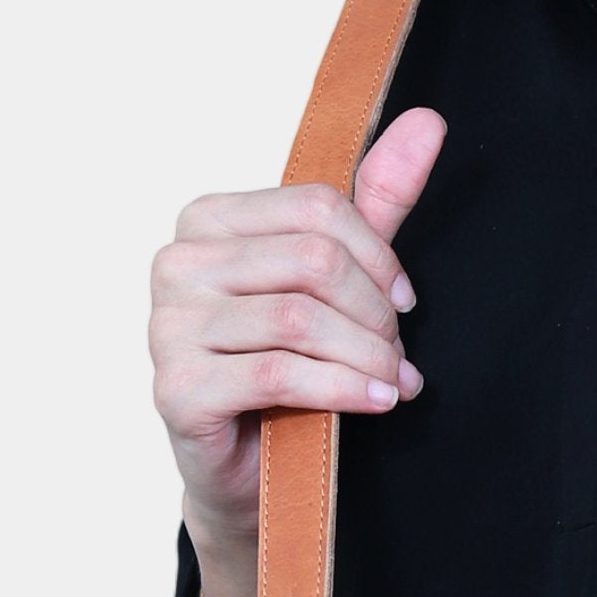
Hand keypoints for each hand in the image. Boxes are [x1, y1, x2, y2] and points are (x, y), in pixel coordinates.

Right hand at [148, 105, 446, 596]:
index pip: (316, 207)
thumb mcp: (338, 282)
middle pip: (312, 260)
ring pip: (300, 318)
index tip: (404, 303)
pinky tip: (376, 404)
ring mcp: (166, 326)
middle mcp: (176, 263)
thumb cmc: (290, 375)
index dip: (378, 256)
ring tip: (394, 385)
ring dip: (368, 357)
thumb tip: (430, 120)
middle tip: (398, 356)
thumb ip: (377, 203)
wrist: (253, 477)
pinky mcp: (176, 389)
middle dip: (375, 314)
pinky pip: (280, 373)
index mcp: (207, 221)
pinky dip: (344, 390)